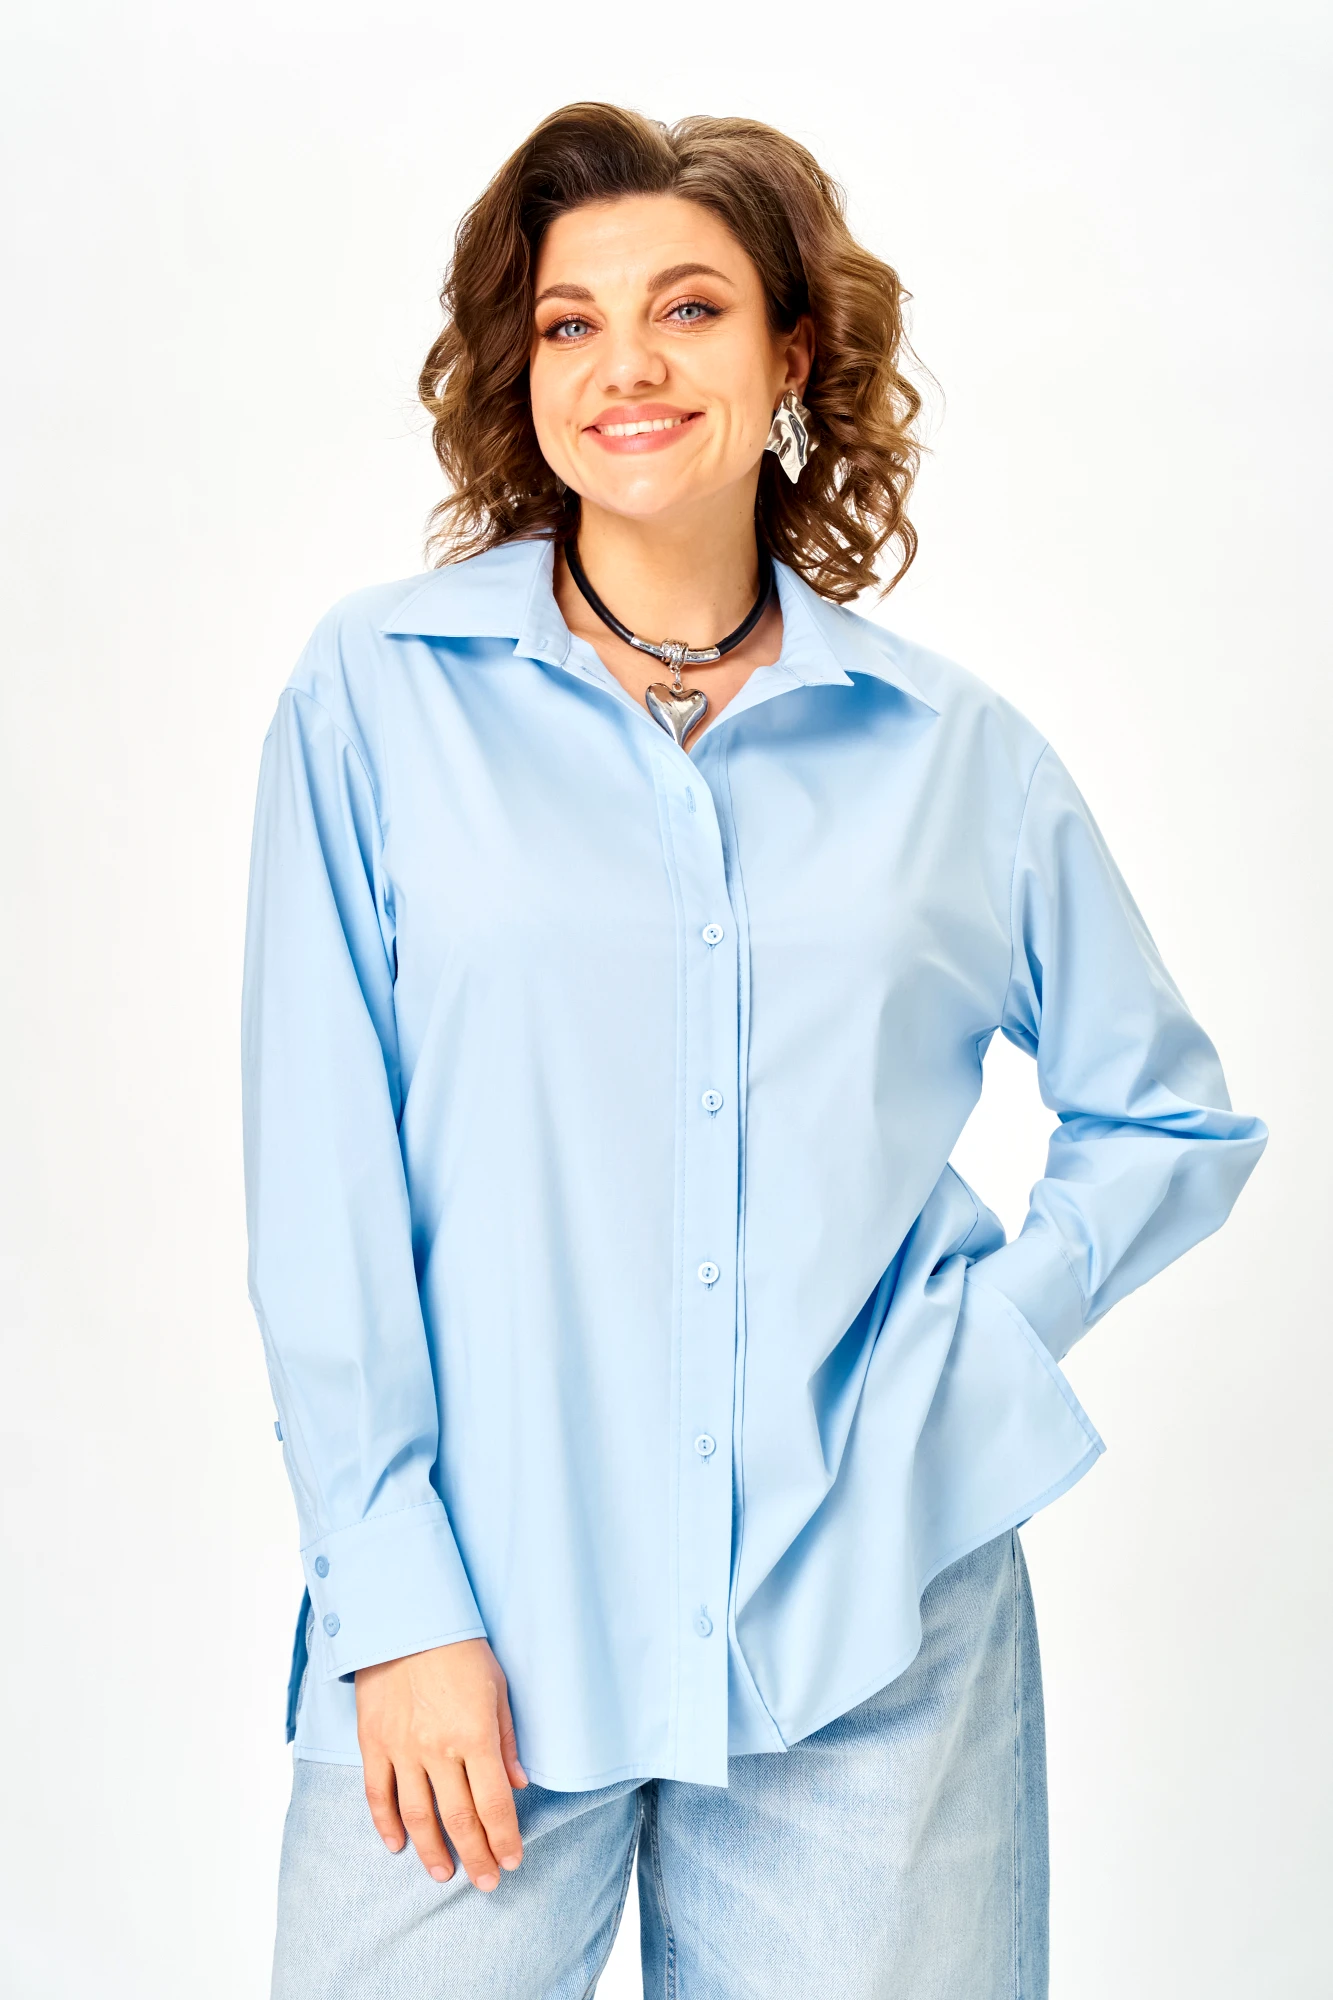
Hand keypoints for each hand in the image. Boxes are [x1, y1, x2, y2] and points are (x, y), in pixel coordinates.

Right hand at [355, 1637, 527, 1889]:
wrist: (404, 1618)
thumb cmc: (459, 1649)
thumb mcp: (497, 1687)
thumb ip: (507, 1739)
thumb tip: (517, 1785)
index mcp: (475, 1735)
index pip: (494, 1803)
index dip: (504, 1838)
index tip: (512, 1861)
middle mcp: (438, 1749)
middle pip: (459, 1818)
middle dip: (476, 1855)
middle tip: (486, 1882)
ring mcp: (401, 1748)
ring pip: (417, 1815)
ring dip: (432, 1851)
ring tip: (444, 1874)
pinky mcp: (373, 1742)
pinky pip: (378, 1794)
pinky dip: (386, 1825)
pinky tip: (397, 1846)